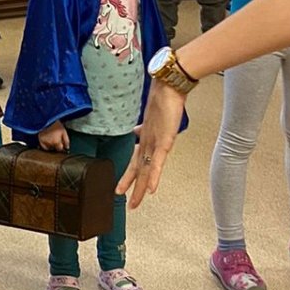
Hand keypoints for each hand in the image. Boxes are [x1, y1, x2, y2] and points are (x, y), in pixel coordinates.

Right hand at [38, 123, 69, 151]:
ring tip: (52, 139)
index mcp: (56, 142)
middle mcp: (49, 143)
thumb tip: (67, 147)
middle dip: (56, 146)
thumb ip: (66, 141)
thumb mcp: (64, 131)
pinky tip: (48, 141)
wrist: (47, 119)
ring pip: (49, 148)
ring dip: (51, 145)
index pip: (59, 149)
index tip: (62, 144)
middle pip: (54, 148)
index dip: (61, 147)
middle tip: (57, 140)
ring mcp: (44, 142)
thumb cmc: (56, 124)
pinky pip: (43, 146)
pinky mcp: (40, 139)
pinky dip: (46, 145)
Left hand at [117, 82, 188, 208]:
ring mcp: (154, 143)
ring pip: (144, 170)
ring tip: (132, 202)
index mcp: (145, 136)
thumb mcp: (155, 116)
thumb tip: (139, 129)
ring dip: (138, 187)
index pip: (135, 158)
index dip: (129, 171)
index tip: (122, 183)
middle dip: (129, 184)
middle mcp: (147, 141)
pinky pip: (157, 163)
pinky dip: (153, 177)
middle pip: (136, 167)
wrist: (169, 87)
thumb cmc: (165, 98)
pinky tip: (149, 190)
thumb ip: (147, 126)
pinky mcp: (164, 142)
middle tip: (119, 197)